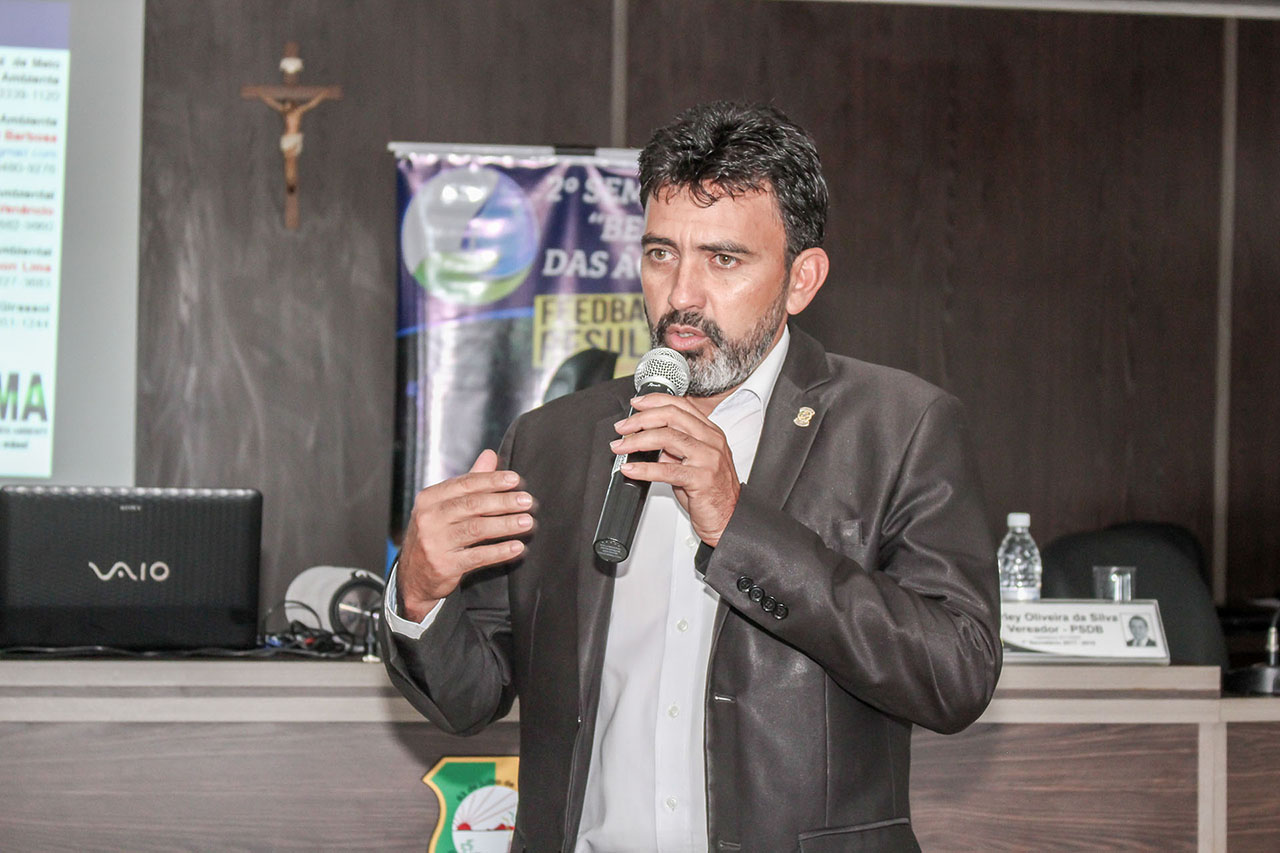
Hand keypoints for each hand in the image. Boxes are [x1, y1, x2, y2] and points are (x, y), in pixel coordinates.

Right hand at [397, 449, 532, 620]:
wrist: (414, 577)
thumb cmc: (436, 534)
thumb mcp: (444, 506)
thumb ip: (469, 482)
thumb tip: (490, 455)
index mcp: (430, 498)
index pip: (465, 484)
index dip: (492, 480)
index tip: (516, 480)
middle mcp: (429, 518)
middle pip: (473, 505)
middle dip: (504, 501)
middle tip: (528, 501)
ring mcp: (435, 543)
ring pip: (477, 529)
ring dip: (506, 524)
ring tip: (528, 522)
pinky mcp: (444, 565)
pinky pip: (477, 556)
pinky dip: (499, 551)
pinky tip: (518, 547)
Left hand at [611, 395, 739, 545]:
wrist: (728, 518)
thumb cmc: (711, 492)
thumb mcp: (693, 463)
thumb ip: (674, 449)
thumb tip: (646, 439)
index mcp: (710, 432)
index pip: (681, 406)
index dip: (655, 401)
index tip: (636, 404)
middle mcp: (711, 441)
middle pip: (671, 416)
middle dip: (641, 419)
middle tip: (622, 427)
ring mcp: (707, 458)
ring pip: (667, 438)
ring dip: (637, 440)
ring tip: (620, 447)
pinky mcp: (701, 478)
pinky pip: (666, 470)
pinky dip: (643, 468)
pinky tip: (630, 468)